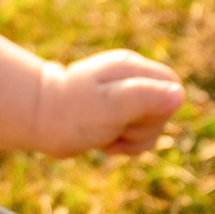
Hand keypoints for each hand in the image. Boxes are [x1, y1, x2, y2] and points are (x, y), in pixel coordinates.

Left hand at [35, 51, 185, 156]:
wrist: (36, 120)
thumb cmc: (70, 113)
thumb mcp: (109, 106)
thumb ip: (144, 99)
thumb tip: (178, 95)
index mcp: (131, 68)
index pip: (172, 87)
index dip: (159, 110)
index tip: (130, 118)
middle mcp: (131, 79)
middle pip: (164, 109)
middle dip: (142, 129)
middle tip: (111, 127)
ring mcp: (124, 96)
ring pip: (152, 126)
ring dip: (131, 139)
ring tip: (104, 134)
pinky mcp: (117, 114)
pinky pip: (137, 135)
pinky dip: (124, 144)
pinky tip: (104, 143)